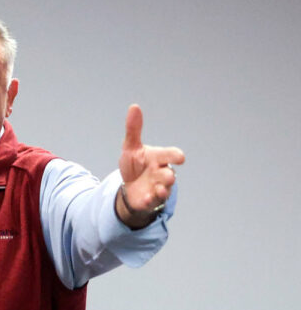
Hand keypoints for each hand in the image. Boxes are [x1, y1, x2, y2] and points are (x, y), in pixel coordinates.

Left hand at [116, 104, 185, 228]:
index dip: (175, 156)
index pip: (170, 155)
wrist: (129, 187)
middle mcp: (161, 173)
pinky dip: (150, 200)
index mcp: (158, 158)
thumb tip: (134, 107)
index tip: (180, 158)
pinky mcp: (150, 200)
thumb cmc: (135, 165)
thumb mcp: (131, 147)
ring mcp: (157, 187)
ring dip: (163, 189)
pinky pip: (153, 201)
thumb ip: (134, 130)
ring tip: (159, 189)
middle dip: (169, 175)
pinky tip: (146, 198)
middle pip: (169, 174)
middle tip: (168, 175)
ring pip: (165, 189)